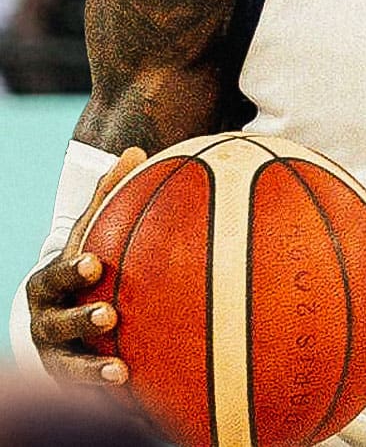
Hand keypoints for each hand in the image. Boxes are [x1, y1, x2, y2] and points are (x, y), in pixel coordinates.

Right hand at [26, 147, 146, 384]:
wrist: (63, 322)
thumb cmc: (84, 270)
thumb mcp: (90, 236)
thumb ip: (108, 198)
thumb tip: (133, 150)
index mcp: (49, 284)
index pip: (58, 276)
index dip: (73, 271)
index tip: (95, 263)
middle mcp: (46, 323)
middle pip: (57, 324)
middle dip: (80, 320)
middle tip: (109, 315)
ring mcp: (56, 357)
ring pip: (68, 366)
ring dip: (91, 370)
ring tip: (119, 371)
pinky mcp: (72, 383)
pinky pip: (89, 392)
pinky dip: (108, 396)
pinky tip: (138, 397)